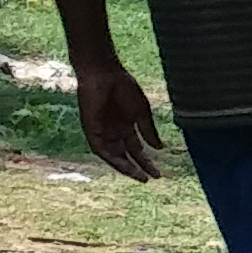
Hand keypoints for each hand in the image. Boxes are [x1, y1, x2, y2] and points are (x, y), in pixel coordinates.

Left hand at [75, 60, 164, 181]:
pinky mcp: (91, 129)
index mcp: (126, 126)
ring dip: (125, 167)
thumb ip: (149, 131)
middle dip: (138, 167)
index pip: (137, 149)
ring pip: (113, 155)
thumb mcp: (142, 112)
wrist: (105, 74)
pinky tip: (122, 164)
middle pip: (126, 155)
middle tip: (150, 178)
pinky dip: (111, 157)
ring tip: (139, 176)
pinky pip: (100, 148)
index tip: (158, 174)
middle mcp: (114, 132)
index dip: (147, 162)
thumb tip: (160, 148)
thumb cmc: (123, 87)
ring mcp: (102, 131)